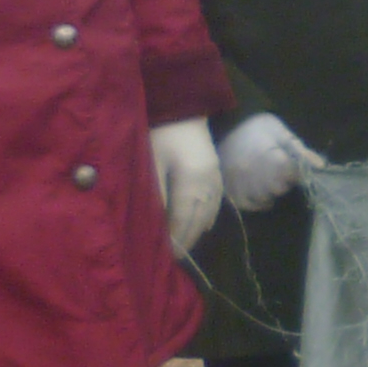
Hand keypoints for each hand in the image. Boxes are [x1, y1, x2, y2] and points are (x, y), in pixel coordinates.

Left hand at [151, 119, 222, 254]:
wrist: (182, 105)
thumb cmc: (160, 132)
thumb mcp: (152, 163)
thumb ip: (156, 195)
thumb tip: (157, 226)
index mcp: (193, 182)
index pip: (184, 221)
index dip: (175, 241)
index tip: (165, 258)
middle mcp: (209, 184)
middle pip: (198, 222)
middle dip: (186, 242)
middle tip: (173, 260)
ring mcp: (216, 179)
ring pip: (208, 215)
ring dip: (196, 233)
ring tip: (183, 248)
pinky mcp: (216, 174)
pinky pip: (214, 204)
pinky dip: (205, 219)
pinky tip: (199, 227)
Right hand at [219, 111, 314, 212]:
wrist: (225, 124)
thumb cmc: (256, 127)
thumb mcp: (281, 133)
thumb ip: (300, 151)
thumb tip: (321, 167)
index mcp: (270, 158)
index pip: (293, 176)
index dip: (296, 173)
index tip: (293, 167)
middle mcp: (255, 174)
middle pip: (279, 189)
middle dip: (284, 182)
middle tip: (279, 171)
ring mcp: (241, 184)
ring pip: (264, 198)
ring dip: (270, 191)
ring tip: (268, 179)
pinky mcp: (230, 189)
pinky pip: (247, 204)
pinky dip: (256, 201)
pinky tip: (259, 192)